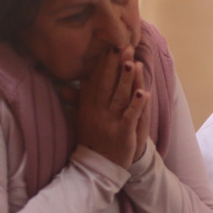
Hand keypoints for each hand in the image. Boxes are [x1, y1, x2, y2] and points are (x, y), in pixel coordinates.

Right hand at [75, 46, 147, 167]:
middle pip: (108, 84)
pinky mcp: (123, 133)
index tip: (110, 45)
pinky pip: (131, 116)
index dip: (104, 63)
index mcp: (89, 106)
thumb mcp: (82, 117)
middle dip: (115, 65)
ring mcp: (111, 122)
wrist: (98, 166)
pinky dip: (137, 105)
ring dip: (126, 79)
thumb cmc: (93, 138)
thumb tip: (68, 83)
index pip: (96, 80)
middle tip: (122, 46)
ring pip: (120, 96)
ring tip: (132, 62)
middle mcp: (99, 111)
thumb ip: (79, 99)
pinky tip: (143, 92)